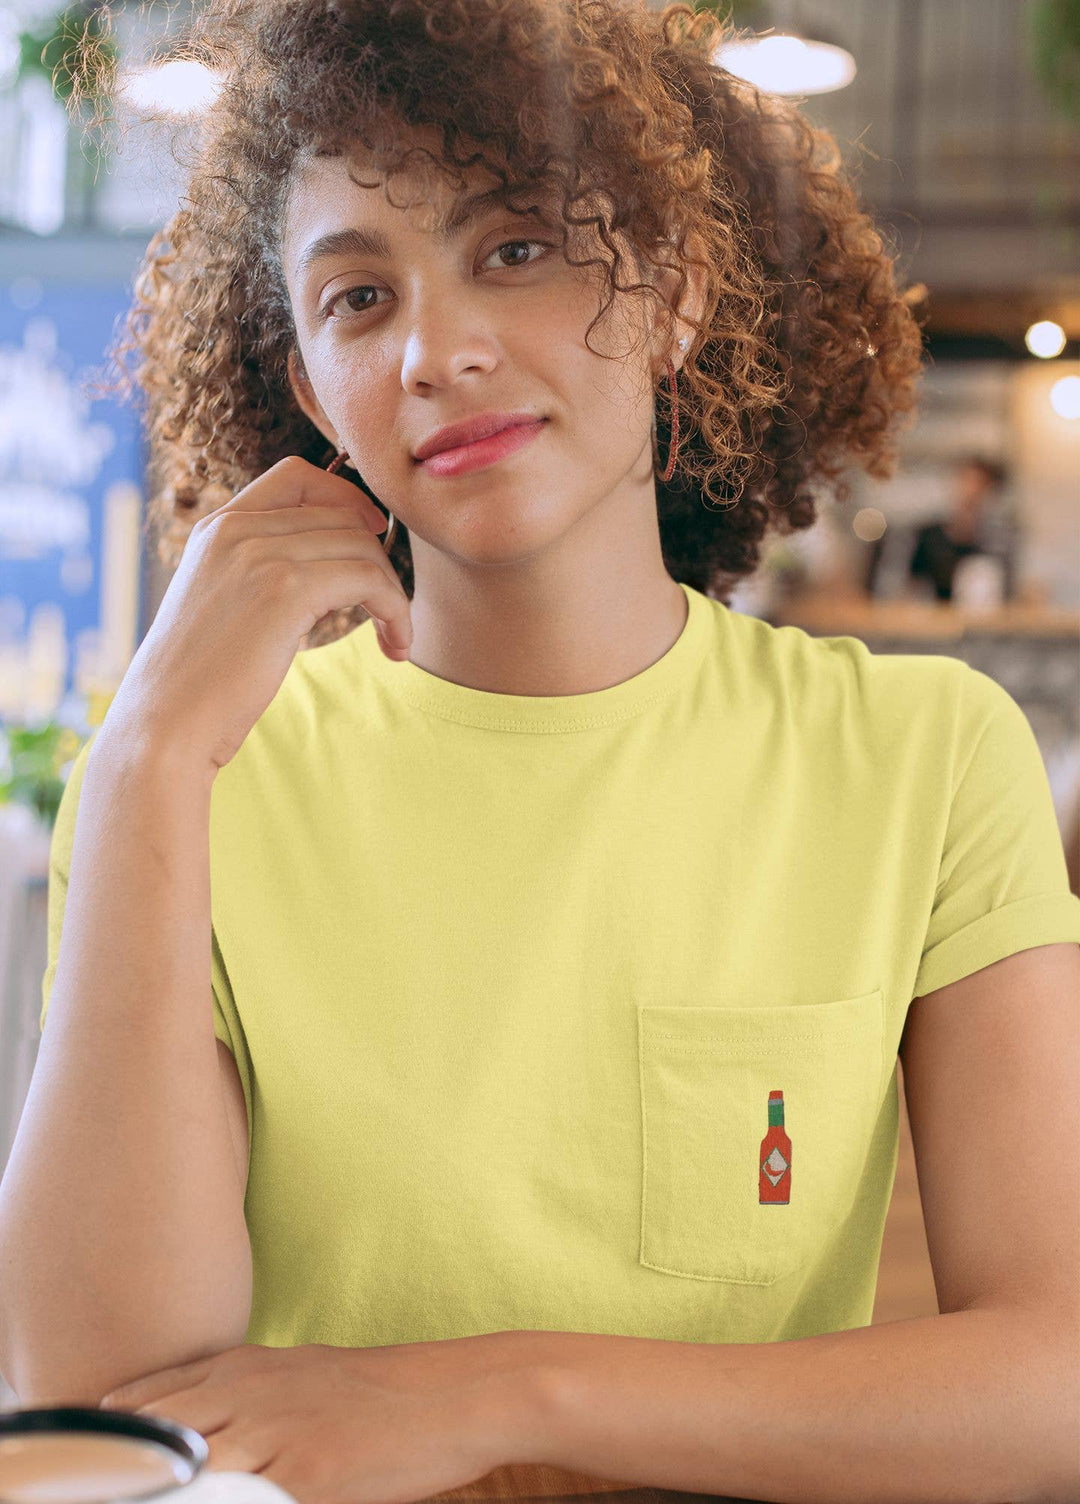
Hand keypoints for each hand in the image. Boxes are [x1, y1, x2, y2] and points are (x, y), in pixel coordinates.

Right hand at [99, 454, 413, 776]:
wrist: (165, 723)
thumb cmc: (198, 682)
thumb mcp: (222, 605)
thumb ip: (258, 572)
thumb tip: (326, 568)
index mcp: (216, 527)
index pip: (297, 477)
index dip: (346, 498)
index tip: (372, 536)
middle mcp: (236, 529)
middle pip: (341, 514)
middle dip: (379, 560)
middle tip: (391, 612)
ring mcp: (259, 554)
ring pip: (362, 546)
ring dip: (393, 593)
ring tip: (396, 638)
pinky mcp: (285, 590)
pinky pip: (369, 578)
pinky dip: (396, 610)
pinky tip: (395, 646)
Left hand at [99, 1334, 530, 1503]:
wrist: (450, 1396)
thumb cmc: (379, 1391)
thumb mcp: (303, 1374)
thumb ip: (248, 1393)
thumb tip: (202, 1423)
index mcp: (246, 1368)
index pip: (153, 1397)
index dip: (114, 1429)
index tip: (90, 1451)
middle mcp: (250, 1394)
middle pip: (157, 1433)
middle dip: (126, 1464)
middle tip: (109, 1486)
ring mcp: (276, 1433)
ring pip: (189, 1468)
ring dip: (164, 1488)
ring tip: (149, 1498)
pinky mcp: (307, 1473)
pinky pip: (245, 1501)